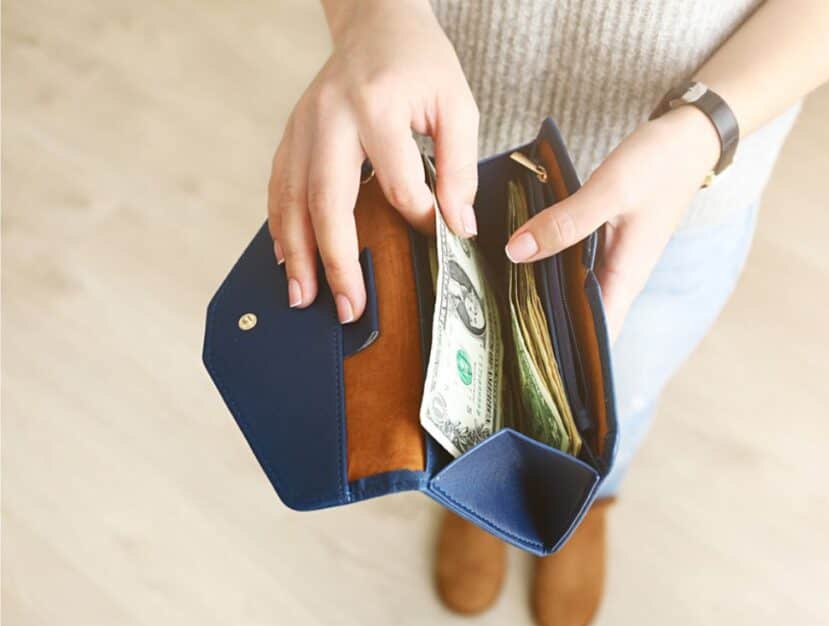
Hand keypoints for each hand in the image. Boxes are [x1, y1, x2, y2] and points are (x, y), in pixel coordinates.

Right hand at [268, 0, 477, 321]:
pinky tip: (286, 258)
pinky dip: (280, 225)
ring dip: (296, 253)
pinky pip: (279, 185)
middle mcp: (331, 118)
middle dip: (335, 260)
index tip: (437, 234)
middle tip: (347, 307)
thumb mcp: (457, 105)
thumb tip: (459, 226)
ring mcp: (303, 125)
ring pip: (291, 198)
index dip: (420, 216)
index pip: (399, 183)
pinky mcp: (292, 133)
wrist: (376, 20)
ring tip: (302, 298)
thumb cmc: (421, 62)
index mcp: (377, 107)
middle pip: (328, 201)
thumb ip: (460, 166)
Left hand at [504, 109, 719, 339]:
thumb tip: (517, 252)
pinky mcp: (601, 239)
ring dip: (540, 292)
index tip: (526, 360)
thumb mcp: (610, 190)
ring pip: (571, 288)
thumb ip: (565, 222)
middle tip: (494, 328)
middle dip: (543, 326)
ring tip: (494, 296)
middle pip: (578, 316)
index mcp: (625, 277)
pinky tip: (516, 254)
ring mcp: (610, 258)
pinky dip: (546, 261)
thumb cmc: (659, 164)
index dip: (567, 355)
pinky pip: (570, 262)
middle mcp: (618, 275)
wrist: (688, 136)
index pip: (596, 336)